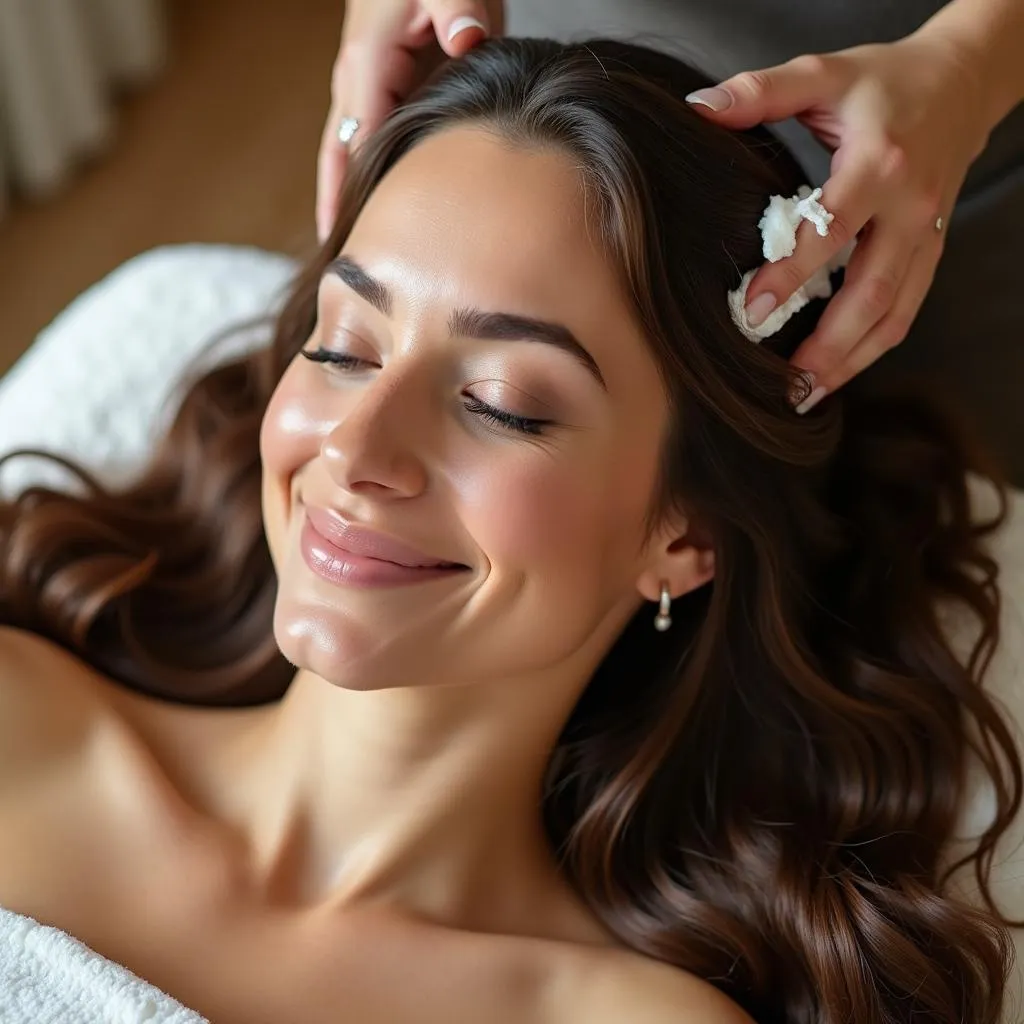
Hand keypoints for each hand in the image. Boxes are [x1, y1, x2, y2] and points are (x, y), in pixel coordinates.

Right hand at [317, 0, 502, 242]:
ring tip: (354, 252)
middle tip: (338, 268)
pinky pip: (367, 145)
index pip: (360, 146)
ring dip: (345, 200)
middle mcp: (355, 83)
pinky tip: (383, 212)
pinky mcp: (381, 90)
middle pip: (338, 161)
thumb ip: (456, 8)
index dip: (358, 198)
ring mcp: (363, 88)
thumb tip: (466, 40)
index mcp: (367, 66)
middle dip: (336, 211)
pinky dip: (366, 180)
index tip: (362, 246)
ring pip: (347, 157)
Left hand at [686, 31, 992, 410]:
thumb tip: (698, 110)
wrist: (962, 81)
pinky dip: (872, 348)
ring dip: (851, 362)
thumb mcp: (823, 72)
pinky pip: (906, 311)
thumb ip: (761, 91)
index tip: (751, 311)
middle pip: (872, 293)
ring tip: (805, 395)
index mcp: (880, 164)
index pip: (832, 229)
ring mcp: (926, 236)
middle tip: (782, 385)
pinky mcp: (930, 252)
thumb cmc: (885, 81)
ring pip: (895, 315)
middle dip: (828, 347)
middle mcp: (909, 208)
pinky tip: (836, 371)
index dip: (791, 273)